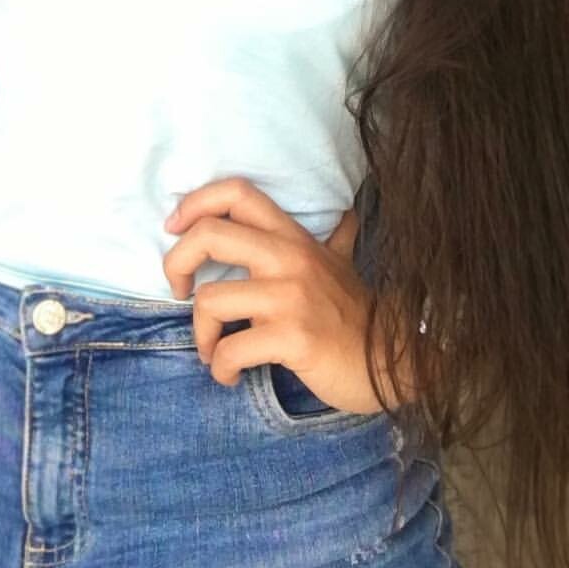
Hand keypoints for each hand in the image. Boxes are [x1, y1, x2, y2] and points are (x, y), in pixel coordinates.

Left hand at [162, 176, 410, 415]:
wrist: (394, 360)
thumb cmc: (357, 314)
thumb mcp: (341, 263)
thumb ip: (334, 236)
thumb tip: (345, 213)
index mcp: (293, 237)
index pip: (237, 193)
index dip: (196, 203)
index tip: (175, 228)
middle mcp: (289, 258)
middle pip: (209, 235)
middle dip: (176, 263)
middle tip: (179, 289)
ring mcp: (291, 298)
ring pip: (210, 300)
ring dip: (200, 333)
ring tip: (212, 350)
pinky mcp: (292, 338)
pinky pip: (230, 350)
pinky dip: (220, 367)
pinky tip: (230, 374)